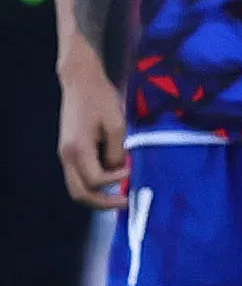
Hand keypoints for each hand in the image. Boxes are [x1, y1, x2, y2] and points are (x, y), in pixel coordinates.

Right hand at [57, 59, 125, 210]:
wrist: (81, 82)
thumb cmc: (101, 99)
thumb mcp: (117, 124)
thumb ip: (117, 151)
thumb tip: (118, 170)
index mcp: (78, 149)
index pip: (95, 181)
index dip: (115, 180)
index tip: (130, 170)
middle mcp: (67, 155)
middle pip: (80, 193)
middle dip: (103, 203)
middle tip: (125, 203)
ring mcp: (65, 154)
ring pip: (76, 188)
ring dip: (97, 196)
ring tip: (119, 196)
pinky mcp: (69, 151)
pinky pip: (78, 176)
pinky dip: (93, 184)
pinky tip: (111, 178)